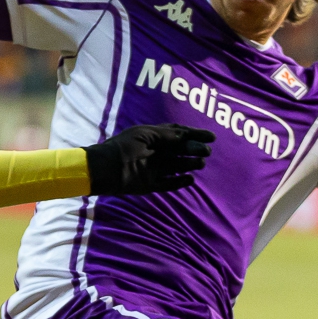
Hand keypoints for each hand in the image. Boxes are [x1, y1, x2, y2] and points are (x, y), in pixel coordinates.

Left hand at [85, 124, 214, 195]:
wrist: (106, 168)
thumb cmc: (125, 147)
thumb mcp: (147, 135)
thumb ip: (168, 135)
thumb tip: (187, 136)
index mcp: (154, 137)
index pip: (179, 133)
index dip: (195, 134)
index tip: (211, 136)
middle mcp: (156, 152)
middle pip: (180, 150)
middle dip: (194, 149)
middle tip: (206, 151)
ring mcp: (153, 169)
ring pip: (177, 166)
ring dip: (190, 164)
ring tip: (200, 163)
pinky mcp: (150, 184)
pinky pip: (168, 184)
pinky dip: (179, 182)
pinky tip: (190, 179)